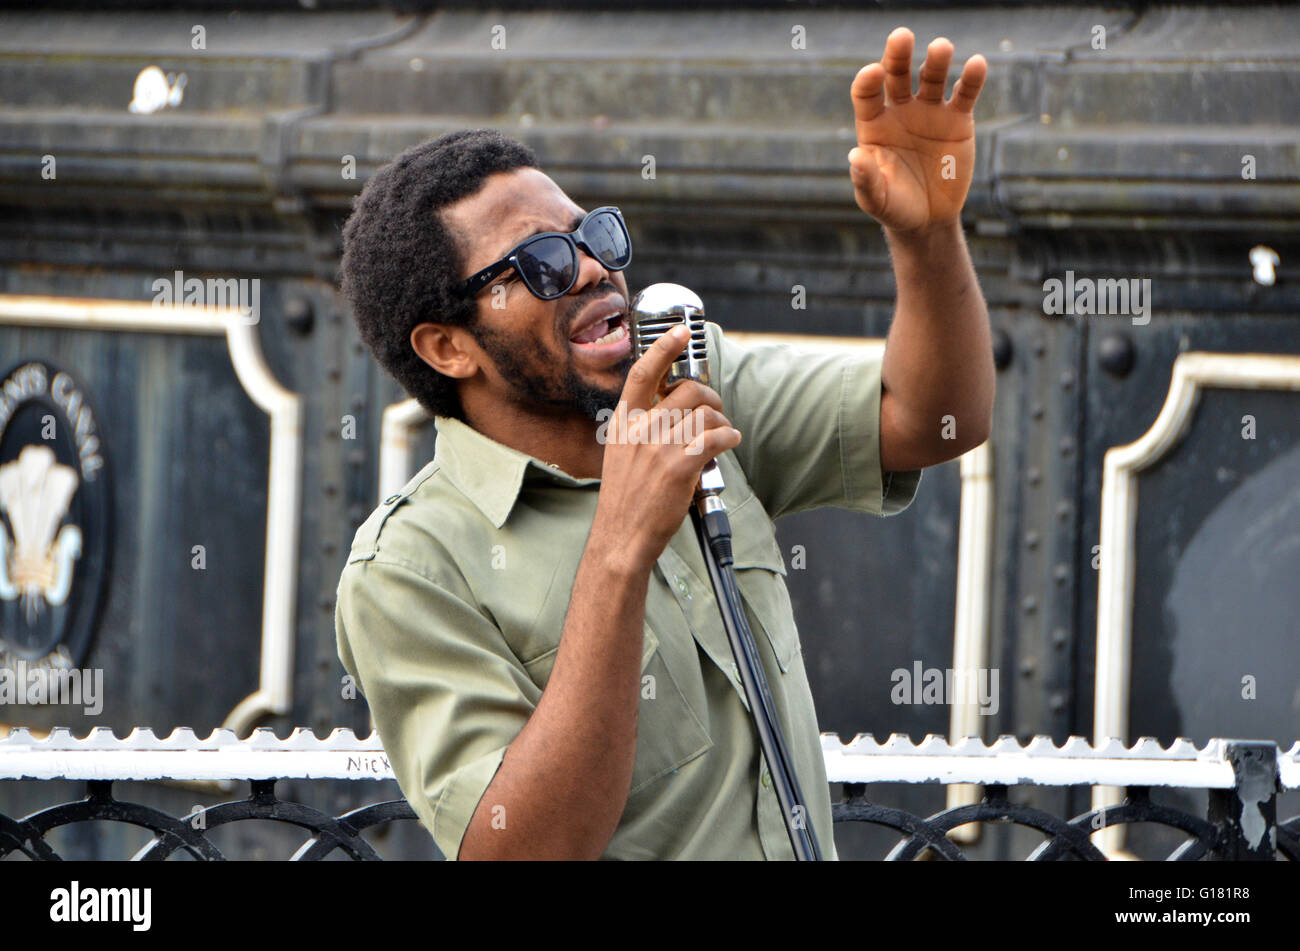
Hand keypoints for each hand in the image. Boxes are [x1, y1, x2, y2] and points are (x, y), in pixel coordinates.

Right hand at [593, 326, 740, 572]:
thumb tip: (675, 408)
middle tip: (716, 410)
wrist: (621, 536)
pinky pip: (716, 438)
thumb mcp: (621, 453)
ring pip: (706, 414)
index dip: (665, 348)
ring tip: (724, 433)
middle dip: (710, 396)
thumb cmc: (625, 499)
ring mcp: (660, 447)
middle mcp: (641, 430)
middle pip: (687, 390)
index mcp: (624, 423)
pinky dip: (730, 437)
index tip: (682, 331)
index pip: (643, 373)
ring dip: (723, 421)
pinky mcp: (680, 467)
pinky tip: (730, 443)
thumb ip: (642, 428)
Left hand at [848, 27, 986, 232]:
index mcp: (874, 124)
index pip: (866, 93)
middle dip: (898, 55)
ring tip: (941, 47)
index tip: (872, 72)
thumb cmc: (894, 206)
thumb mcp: (876, 198)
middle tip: (902, 36)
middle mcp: (900, 110)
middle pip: (897, 74)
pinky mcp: (957, 119)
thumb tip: (855, 156)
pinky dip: (972, 79)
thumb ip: (866, 179)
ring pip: (931, 77)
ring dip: (936, 60)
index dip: (867, 81)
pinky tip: (977, 64)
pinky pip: (965, 93)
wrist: (927, 219)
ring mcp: (929, 111)